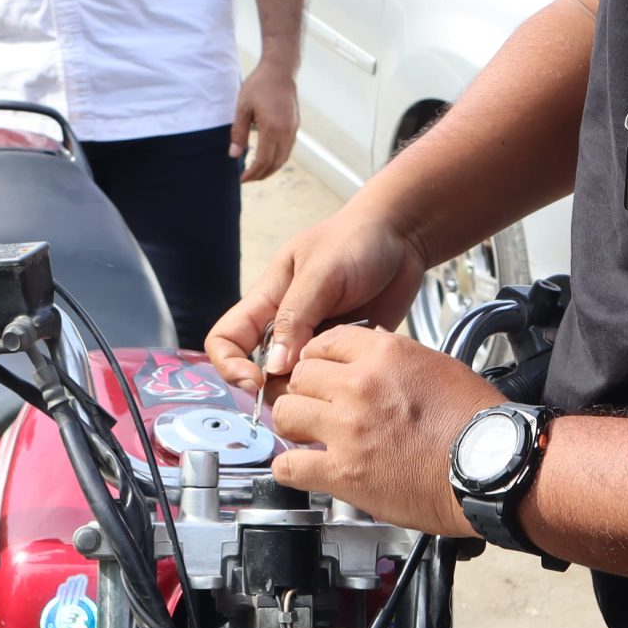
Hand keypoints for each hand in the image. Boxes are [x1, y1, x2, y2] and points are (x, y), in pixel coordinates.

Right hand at [206, 207, 430, 389]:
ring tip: (338, 374)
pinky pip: (332, 379)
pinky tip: (360, 368)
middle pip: (260, 370)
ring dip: (312, 387)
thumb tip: (274, 367)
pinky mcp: (342, 351)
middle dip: (276, 388)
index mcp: (266, 300)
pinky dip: (341, 382)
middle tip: (306, 390)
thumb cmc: (356, 241)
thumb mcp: (321, 273)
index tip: (256, 381)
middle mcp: (285, 325)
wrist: (402, 237)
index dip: (230, 365)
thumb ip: (296, 318)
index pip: (226, 340)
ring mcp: (314, 340)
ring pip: (297, 381)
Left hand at [230, 62, 298, 181]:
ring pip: (284, 158)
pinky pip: (288, 148)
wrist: (280, 70)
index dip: (252, 173)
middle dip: (260, 175)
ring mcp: (293, 129)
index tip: (241, 178)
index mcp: (272, 129)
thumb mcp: (242, 108)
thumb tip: (234, 155)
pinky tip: (267, 157)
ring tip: (256, 171)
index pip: (262, 161)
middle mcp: (286, 132)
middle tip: (247, 178)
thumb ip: (239, 133)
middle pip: (275, 164)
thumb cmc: (259, 85)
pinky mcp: (295, 125)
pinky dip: (278, 158)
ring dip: (270, 168)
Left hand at [269, 326, 501, 533]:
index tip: (318, 372)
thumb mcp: (436, 366)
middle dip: (305, 391)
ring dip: (294, 426)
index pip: (324, 342)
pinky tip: (303, 467)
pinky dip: (290, 468)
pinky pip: (288, 465)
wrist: (492, 466)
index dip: (318, 360)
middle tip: (315, 406)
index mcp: (385, 354)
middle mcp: (360, 386)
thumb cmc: (475, 422)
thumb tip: (367, 358)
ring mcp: (348, 428)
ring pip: (286, 413)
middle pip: (300, 376)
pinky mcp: (344, 471)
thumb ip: (393, 361)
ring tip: (308, 435)